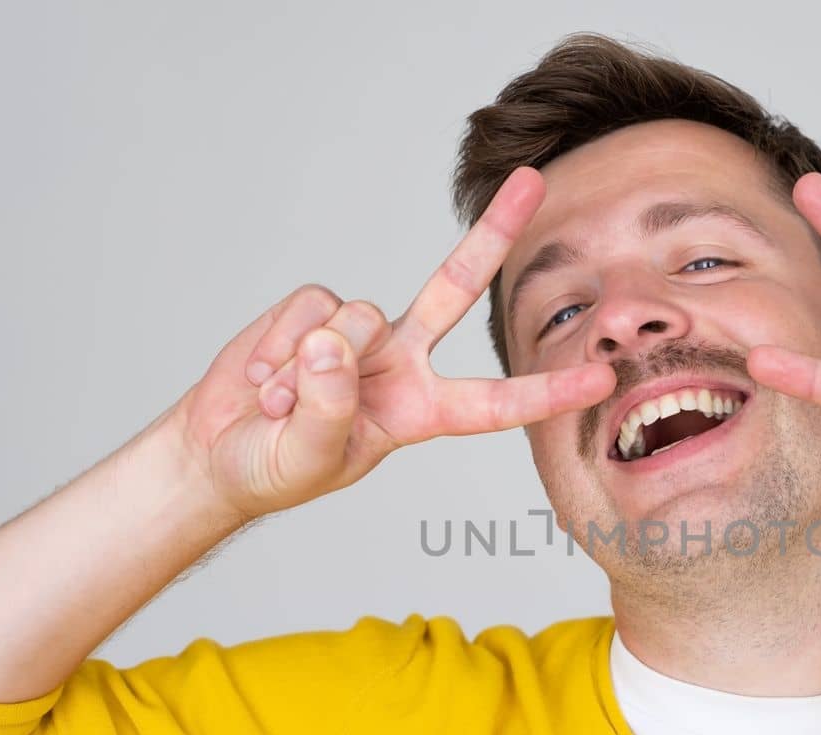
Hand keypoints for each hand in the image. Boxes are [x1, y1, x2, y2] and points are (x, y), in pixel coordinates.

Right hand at [170, 167, 615, 521]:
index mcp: (420, 412)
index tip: (603, 377)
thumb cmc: (274, 467)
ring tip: (280, 405)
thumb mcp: (308, 457)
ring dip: (307, 367)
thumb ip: (328, 409)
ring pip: (356, 315)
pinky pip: (308, 307)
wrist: (217, 452)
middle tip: (533, 181)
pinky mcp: (314, 311)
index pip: (496, 403)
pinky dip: (276, 344)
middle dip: (493, 233)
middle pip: (456, 286)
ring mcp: (359, 334)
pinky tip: (262, 379)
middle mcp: (401, 363)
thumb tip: (335, 343)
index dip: (547, 391)